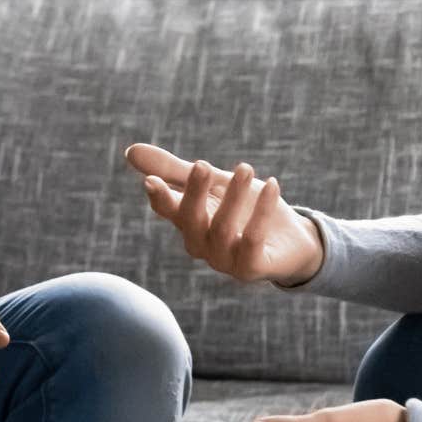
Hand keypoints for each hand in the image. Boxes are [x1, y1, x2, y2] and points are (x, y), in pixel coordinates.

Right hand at [124, 143, 324, 286]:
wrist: (291, 238)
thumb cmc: (245, 208)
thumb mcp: (213, 183)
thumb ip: (174, 170)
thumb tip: (130, 151)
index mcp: (188, 222)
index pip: (167, 210)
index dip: (159, 197)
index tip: (151, 181)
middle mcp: (201, 244)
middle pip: (190, 219)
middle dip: (194, 192)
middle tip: (203, 165)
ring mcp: (224, 260)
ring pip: (221, 228)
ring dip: (234, 196)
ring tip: (246, 168)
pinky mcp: (250, 269)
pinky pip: (252, 240)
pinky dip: (262, 211)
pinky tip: (273, 185)